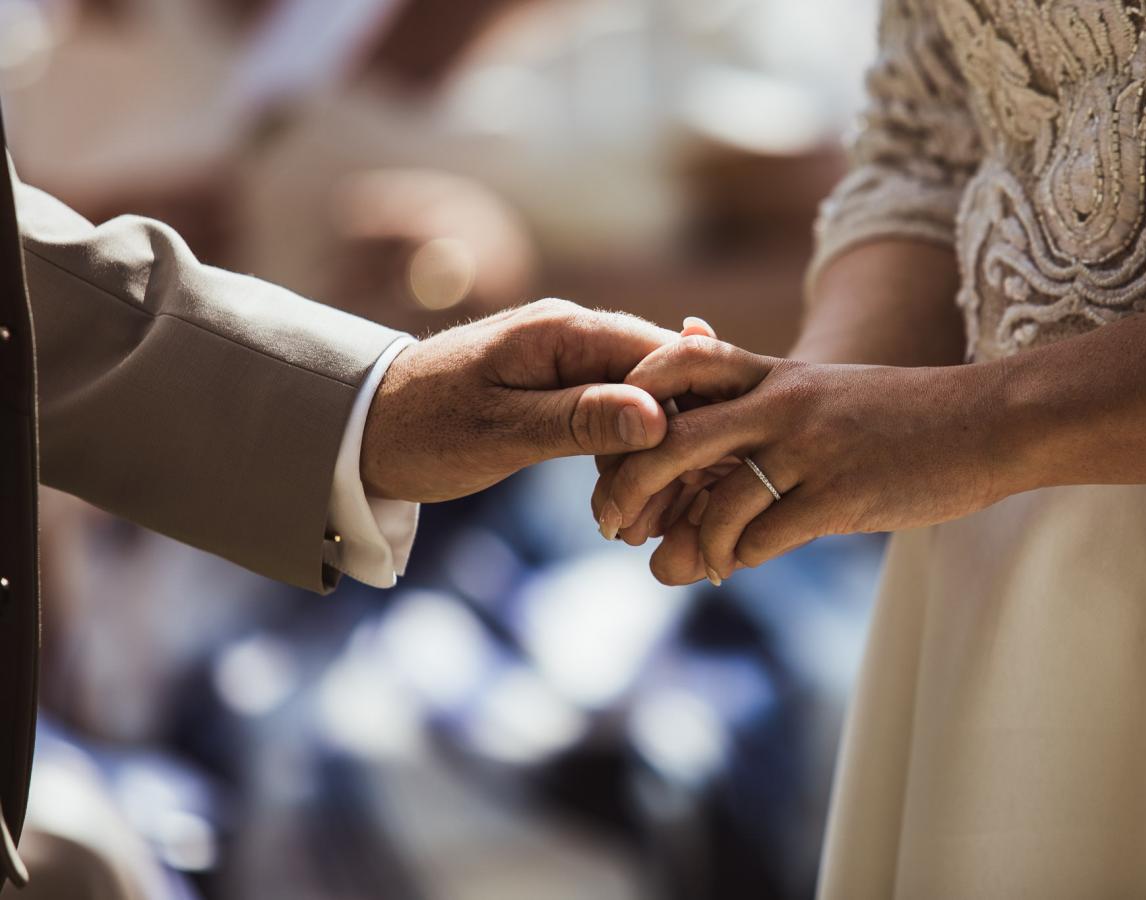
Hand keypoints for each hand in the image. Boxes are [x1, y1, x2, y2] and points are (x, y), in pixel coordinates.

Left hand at [361, 299, 679, 501]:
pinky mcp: (557, 385)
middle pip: (662, 380)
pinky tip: (615, 502)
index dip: (696, 410)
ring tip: (637, 522)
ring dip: (649, 458)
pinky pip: (612, 413)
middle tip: (667, 515)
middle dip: (675, 444)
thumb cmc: (422, 430)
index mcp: (564, 331)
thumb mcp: (502, 433)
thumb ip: (580, 422)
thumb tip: (658, 419)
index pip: (666, 356)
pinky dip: (621, 456)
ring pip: (641, 402)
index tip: (705, 473)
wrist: (359, 426)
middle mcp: (574, 332)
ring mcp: (566, 357)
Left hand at [593, 337, 1014, 584]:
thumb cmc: (898, 416)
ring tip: (680, 565)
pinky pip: (764, 538)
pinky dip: (737, 559)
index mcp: (774, 372)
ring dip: (690, 544)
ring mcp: (812, 448)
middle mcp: (783, 402)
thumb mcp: (823, 395)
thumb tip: (698, 423)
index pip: (677, 363)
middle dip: (626, 485)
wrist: (988, 424)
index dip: (631, 400)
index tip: (610, 446)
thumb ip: (758, 407)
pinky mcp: (843, 496)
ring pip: (718, 503)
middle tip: (608, 522)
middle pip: (672, 437)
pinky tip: (734, 566)